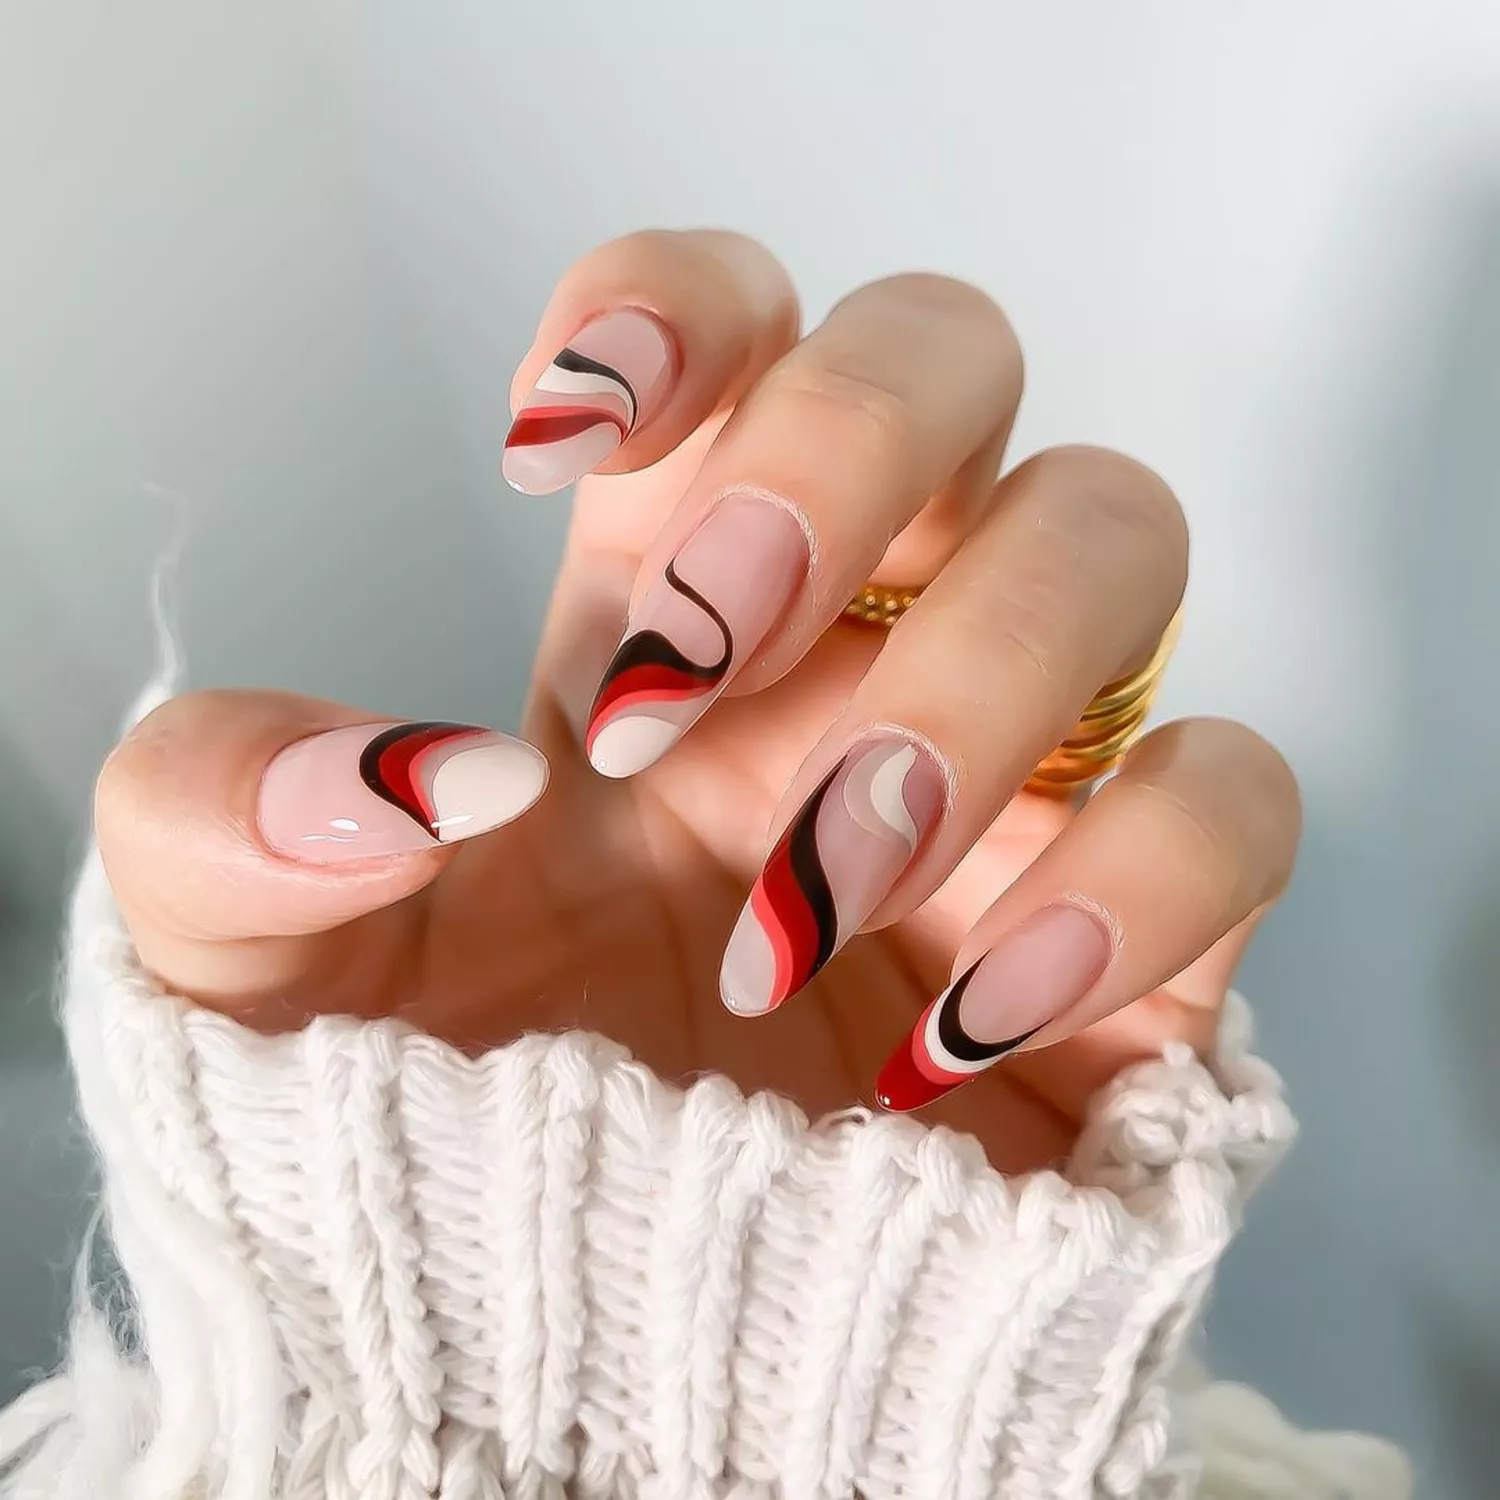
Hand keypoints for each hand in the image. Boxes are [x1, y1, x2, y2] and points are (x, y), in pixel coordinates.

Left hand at [96, 231, 1299, 1173]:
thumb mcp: (255, 959)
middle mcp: (855, 641)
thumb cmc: (439, 1123)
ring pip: (1113, 539)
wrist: (591, 1345)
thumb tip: (407, 769)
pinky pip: (1230, 808)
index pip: (732, 325)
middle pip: (953, 356)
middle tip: (697, 662)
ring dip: (964, 685)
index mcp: (664, 606)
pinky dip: (1124, 886)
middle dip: (838, 455)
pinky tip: (956, 1030)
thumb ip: (227, 815)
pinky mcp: (1136, 932)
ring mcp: (1011, 771)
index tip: (562, 444)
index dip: (680, 313)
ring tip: (815, 890)